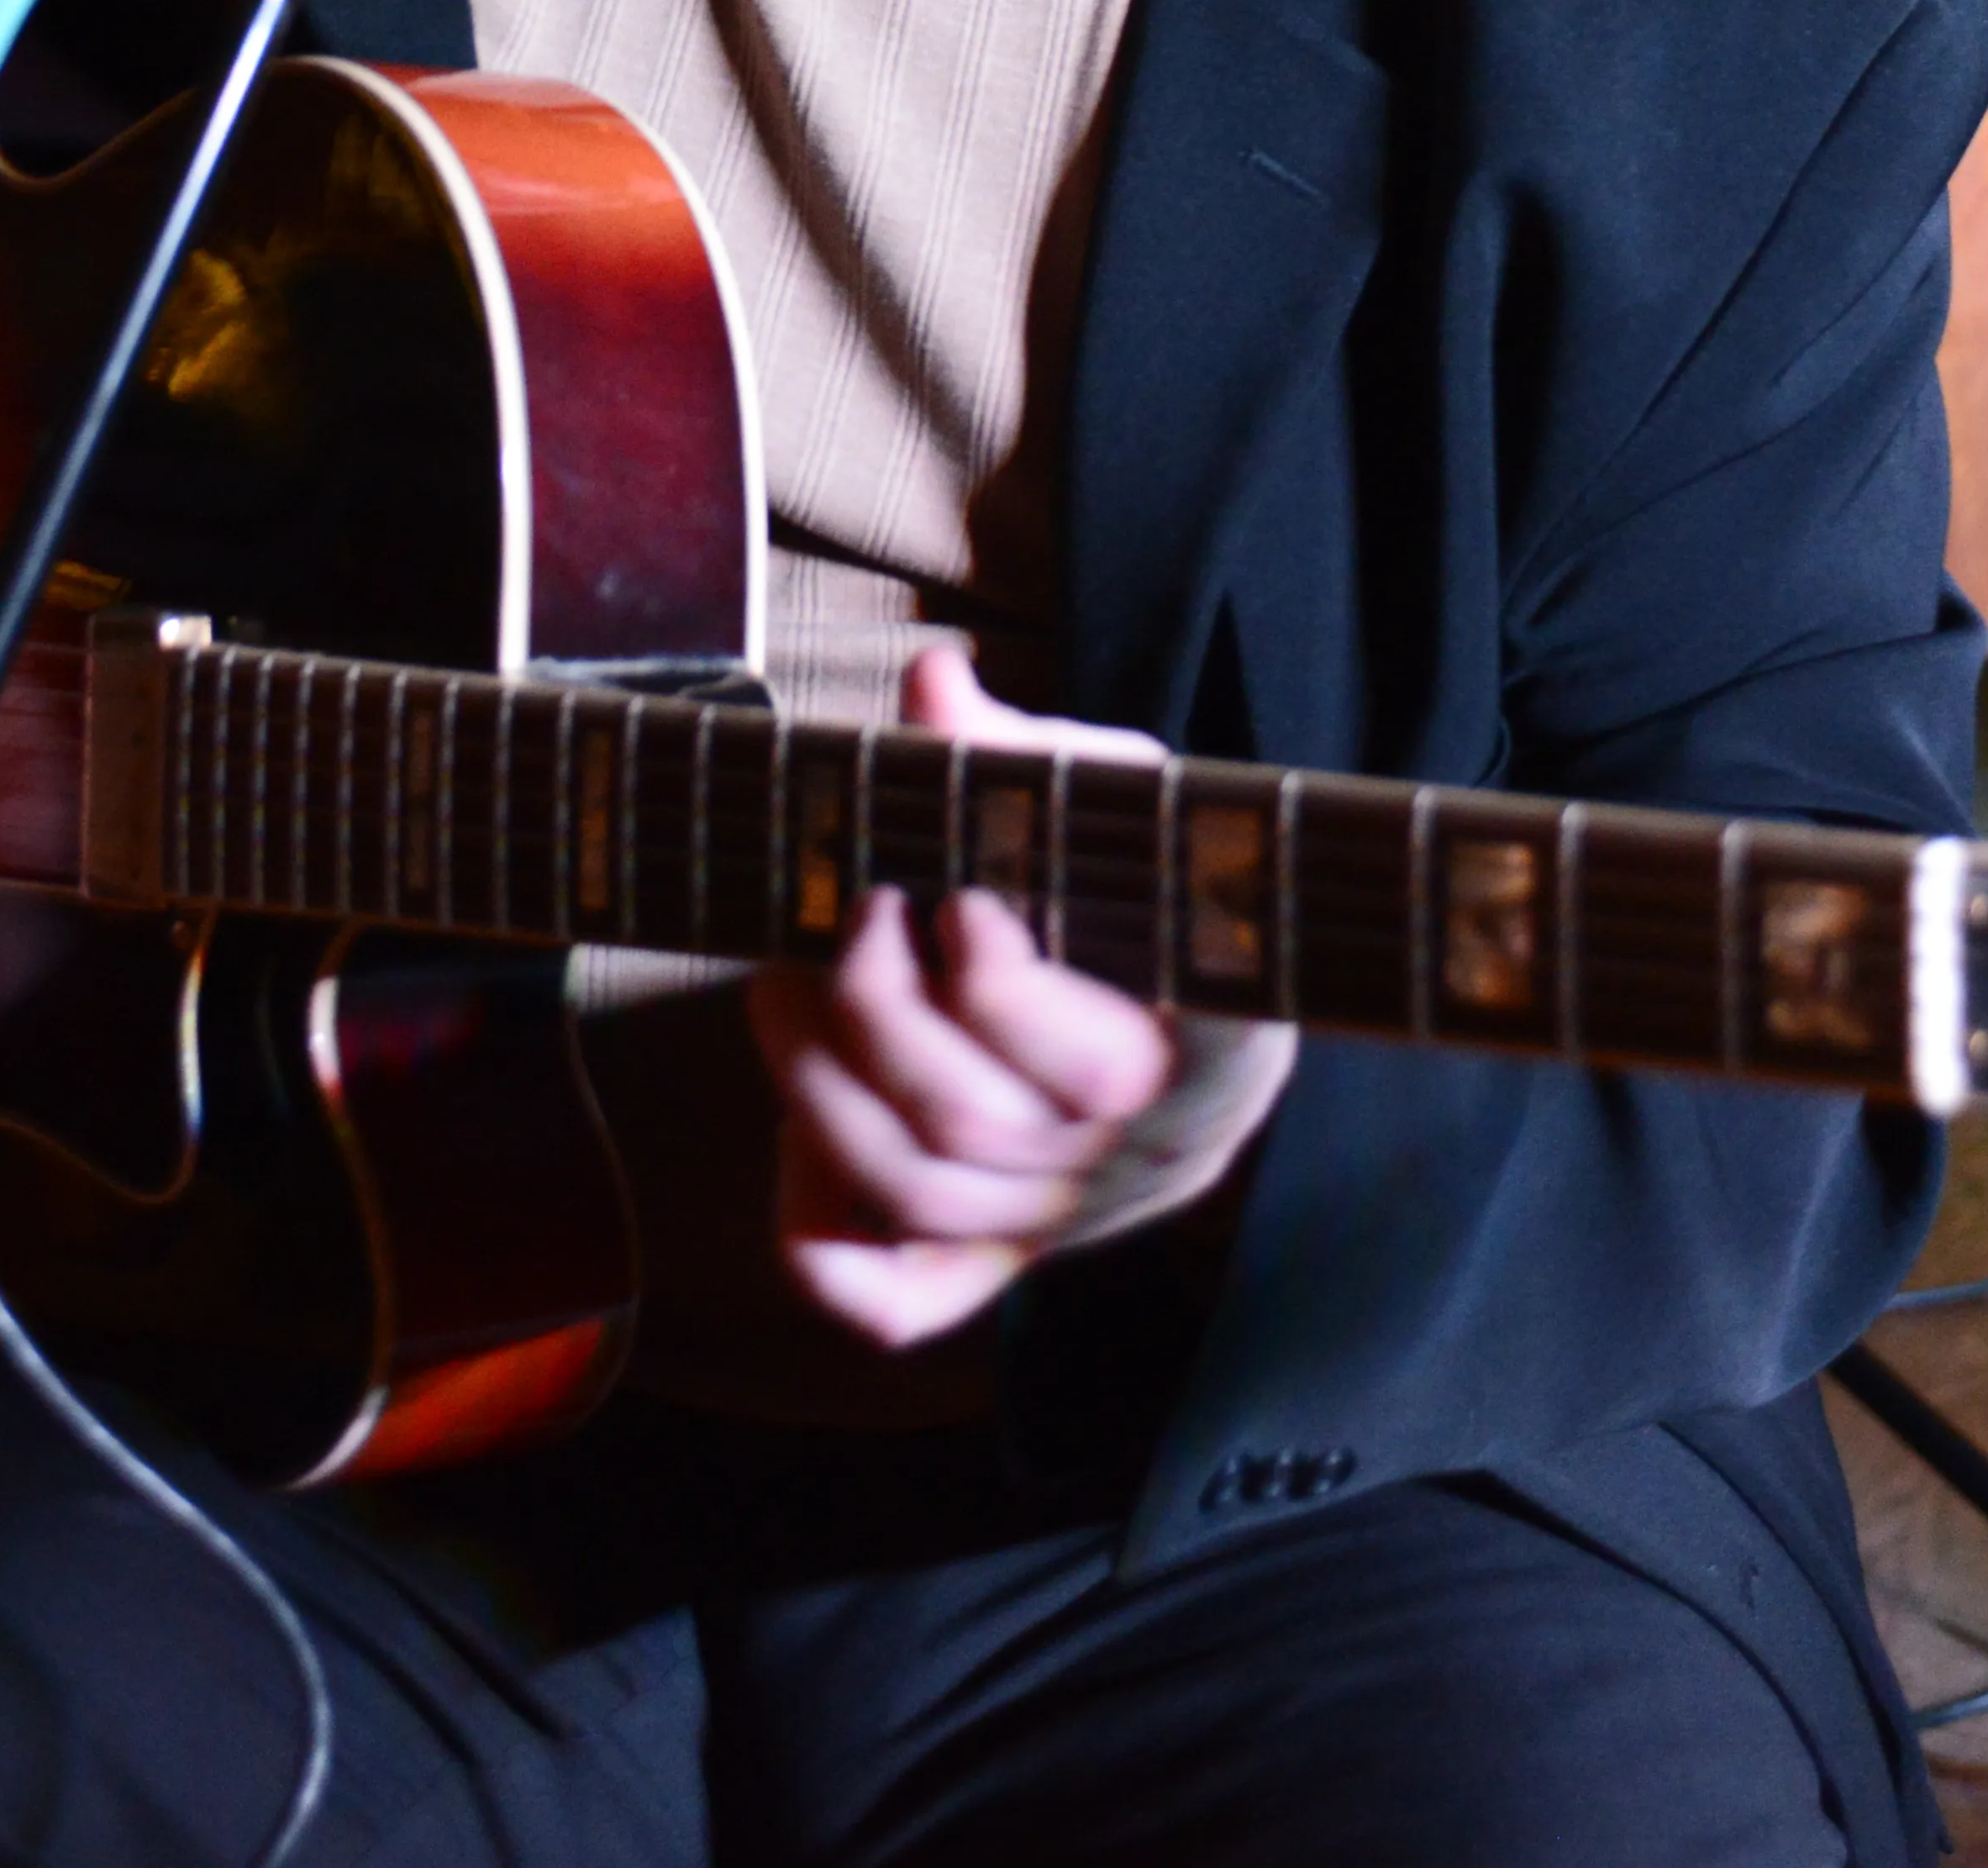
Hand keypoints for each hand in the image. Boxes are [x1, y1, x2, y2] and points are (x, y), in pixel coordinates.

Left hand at [738, 645, 1298, 1349]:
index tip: (948, 889)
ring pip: (912, 1194)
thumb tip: (933, 685)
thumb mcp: (1129, 806)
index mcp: (1204, 1053)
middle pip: (972, 1126)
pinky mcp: (1000, 1253)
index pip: (1093, 1069)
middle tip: (840, 911)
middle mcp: (1136, 1162)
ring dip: (814, 1084)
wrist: (1208, 985)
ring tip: (778, 980)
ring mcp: (1062, 1221)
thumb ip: (1029, 759)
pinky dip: (822, 1242)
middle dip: (872, 1009)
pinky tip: (793, 1141)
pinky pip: (898, 1301)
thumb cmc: (1167, 883)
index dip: (998, 986)